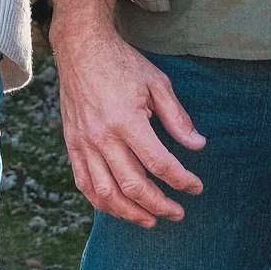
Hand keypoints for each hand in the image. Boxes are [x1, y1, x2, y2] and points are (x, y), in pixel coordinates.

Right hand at [49, 0, 203, 225]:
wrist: (81, 48)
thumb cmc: (121, 63)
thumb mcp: (157, 83)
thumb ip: (177, 118)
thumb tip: (198, 146)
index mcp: (127, 120)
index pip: (159, 164)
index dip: (182, 181)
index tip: (197, 187)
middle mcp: (102, 136)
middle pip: (134, 186)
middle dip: (160, 205)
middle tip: (178, 213)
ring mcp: (83, 143)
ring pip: (106, 193)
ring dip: (130, 213)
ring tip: (150, 221)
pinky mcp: (72, 145)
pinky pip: (84, 183)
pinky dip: (101, 202)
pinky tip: (118, 207)